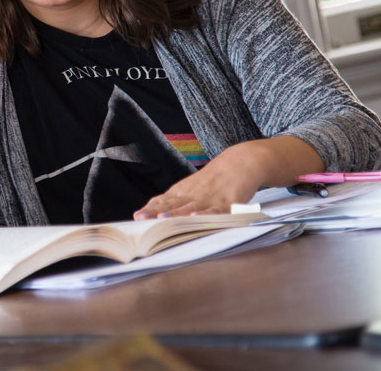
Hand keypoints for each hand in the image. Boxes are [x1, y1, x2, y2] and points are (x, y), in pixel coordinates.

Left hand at [132, 136, 323, 219]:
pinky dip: (207, 215)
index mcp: (185, 191)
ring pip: (191, 208)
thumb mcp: (192, 188)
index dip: (151, 209)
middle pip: (173, 205)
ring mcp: (211, 196)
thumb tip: (152, 212)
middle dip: (157, 213)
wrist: (244, 161)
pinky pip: (217, 210)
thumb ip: (175, 201)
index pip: (164, 201)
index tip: (136, 216)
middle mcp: (195, 194)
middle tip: (142, 220)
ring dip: (176, 215)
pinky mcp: (229, 201)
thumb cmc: (215, 180)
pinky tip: (198, 218)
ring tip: (162, 220)